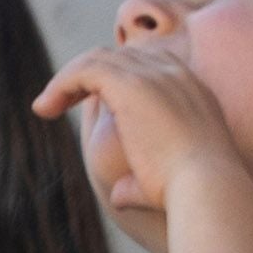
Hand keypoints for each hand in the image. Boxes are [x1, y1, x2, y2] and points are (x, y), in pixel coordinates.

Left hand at [34, 35, 252, 230]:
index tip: (90, 104)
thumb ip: (139, 180)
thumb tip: (119, 196)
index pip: (149, 64)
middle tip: (59, 105)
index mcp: (193, 90)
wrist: (207, 185)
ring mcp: (156, 75)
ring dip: (68, 80)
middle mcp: (176, 75)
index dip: (114, 78)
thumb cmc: (191, 192)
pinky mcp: (131, 84)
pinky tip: (45, 109)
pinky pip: (86, 69)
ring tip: (46, 108)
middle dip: (87, 76)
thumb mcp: (168, 177)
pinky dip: (61, 83)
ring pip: (99, 58)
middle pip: (122, 56)